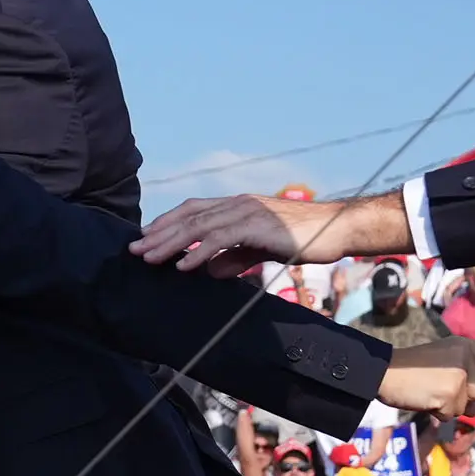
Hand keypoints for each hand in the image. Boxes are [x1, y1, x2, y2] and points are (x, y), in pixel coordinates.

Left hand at [131, 191, 405, 276]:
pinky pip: (222, 239)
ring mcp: (249, 212)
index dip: (167, 223)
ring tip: (149, 258)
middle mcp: (238, 204)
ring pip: (199, 227)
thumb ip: (234, 257)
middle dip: (158, 234)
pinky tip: (183, 266)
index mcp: (237, 206)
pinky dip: (199, 252)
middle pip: (188, 217)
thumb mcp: (261, 249)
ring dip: (171, 244)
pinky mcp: (261, 226)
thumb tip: (208, 271)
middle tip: (133, 250)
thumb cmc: (303, 238)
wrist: (340, 228)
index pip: (192, 211)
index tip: (144, 238)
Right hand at [376, 337, 474, 419]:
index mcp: (462, 345)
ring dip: (451, 407)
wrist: (381, 371)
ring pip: (469, 406)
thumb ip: (463, 370)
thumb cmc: (406, 368)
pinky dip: (438, 413)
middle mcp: (464, 359)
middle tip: (440, 391)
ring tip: (429, 394)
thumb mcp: (440, 359)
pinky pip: (452, 414)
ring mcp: (458, 377)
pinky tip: (423, 400)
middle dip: (467, 399)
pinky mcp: (449, 394)